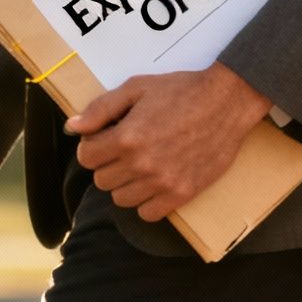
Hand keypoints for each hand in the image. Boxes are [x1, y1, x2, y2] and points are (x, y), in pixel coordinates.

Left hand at [66, 63, 271, 222]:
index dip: (93, 147)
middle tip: (126, 151)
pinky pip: (148, 213)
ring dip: (126, 184)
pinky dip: (146, 202)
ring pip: (121, 199)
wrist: (227, 102)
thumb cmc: (181, 91)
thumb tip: (73, 127)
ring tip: (141, 166)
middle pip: (102, 181)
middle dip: (108, 164)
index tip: (106, 140)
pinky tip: (154, 183)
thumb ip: (101, 109)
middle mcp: (141, 164)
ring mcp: (162, 182)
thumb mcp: (136, 88)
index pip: (86, 158)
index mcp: (126, 137)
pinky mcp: (182, 193)